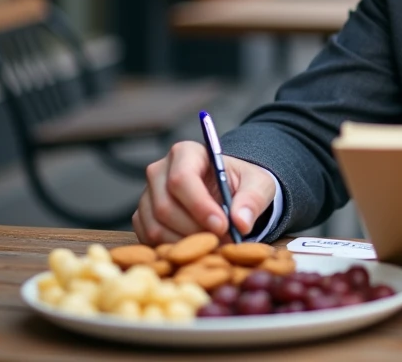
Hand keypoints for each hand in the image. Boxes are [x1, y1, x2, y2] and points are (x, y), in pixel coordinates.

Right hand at [133, 141, 276, 244]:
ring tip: (214, 245)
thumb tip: (241, 223)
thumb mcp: (258, 184)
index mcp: (186, 153)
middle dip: (196, 230)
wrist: (229, 190)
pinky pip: (149, 239)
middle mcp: (159, 171)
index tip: (223, 226)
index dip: (200, 206)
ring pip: (155, 227)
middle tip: (223, 242)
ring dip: (186, 243)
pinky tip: (197, 248)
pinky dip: (174, 249)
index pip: (181, 179)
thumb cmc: (242, 182)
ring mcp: (147, 195)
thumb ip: (253, 199)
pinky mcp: (142, 217)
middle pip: (165, 206)